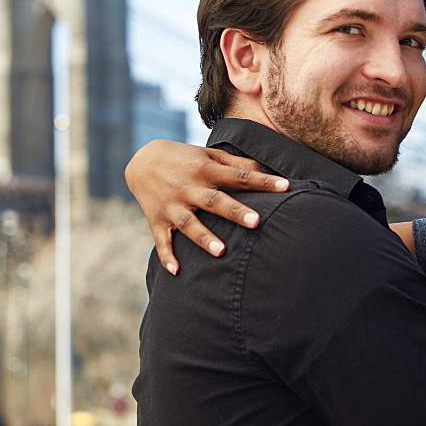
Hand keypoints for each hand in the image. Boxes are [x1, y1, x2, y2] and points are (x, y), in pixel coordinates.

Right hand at [124, 140, 288, 273]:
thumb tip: (262, 171)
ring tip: (221, 251)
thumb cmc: (184, 158)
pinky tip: (176, 271)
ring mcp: (172, 205)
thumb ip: (236, 163)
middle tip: (256, 222)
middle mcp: (189, 187)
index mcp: (205, 169)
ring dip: (203, 238)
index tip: (285, 186)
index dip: (262, 181)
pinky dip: (167, 256)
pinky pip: (161, 240)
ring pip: (188, 223)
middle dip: (235, 212)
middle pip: (214, 201)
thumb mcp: (208, 154)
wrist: (141, 159)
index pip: (239, 176)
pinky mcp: (156, 219)